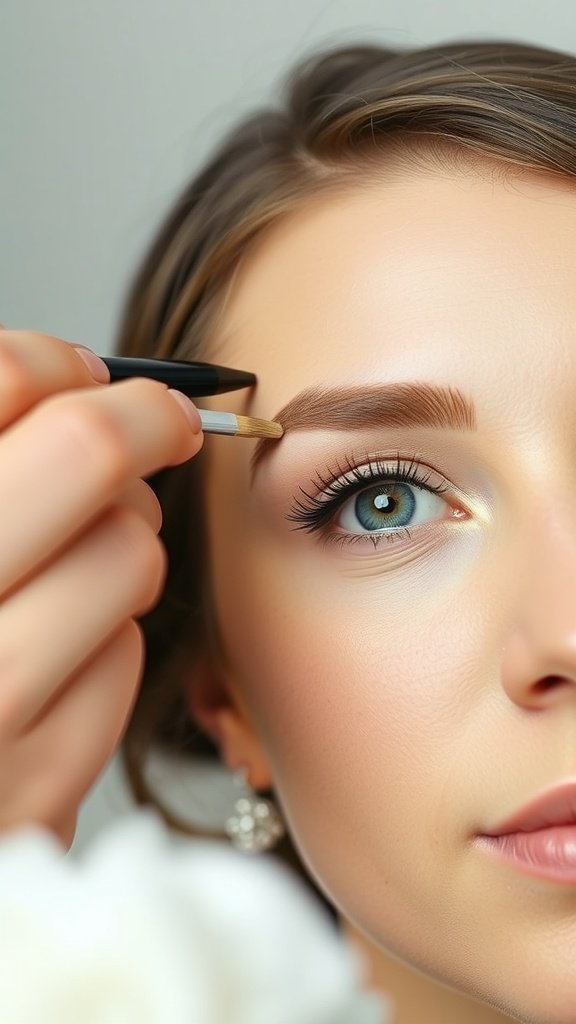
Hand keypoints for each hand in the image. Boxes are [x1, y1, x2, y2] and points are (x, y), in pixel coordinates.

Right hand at [0, 330, 203, 844]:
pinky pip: (126, 657)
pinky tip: (67, 648)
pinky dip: (112, 636)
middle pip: (89, 452)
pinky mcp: (38, 786)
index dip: (57, 362)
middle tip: (161, 425)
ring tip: (89, 556)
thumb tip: (67, 377)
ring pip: (131, 553)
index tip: (87, 374)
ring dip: (128, 542)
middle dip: (145, 420)